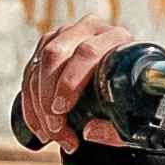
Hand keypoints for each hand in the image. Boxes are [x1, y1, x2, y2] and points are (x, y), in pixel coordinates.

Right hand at [14, 26, 145, 154]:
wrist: (129, 87)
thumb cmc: (134, 102)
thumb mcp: (133, 122)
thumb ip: (117, 130)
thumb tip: (88, 131)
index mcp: (117, 38)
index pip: (87, 53)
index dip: (69, 83)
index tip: (62, 111)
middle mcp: (90, 29)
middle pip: (55, 55)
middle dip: (47, 96)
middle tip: (55, 128)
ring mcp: (66, 34)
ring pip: (39, 64)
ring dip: (37, 104)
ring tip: (51, 135)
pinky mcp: (49, 44)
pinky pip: (30, 72)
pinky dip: (30, 103)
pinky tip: (40, 127)